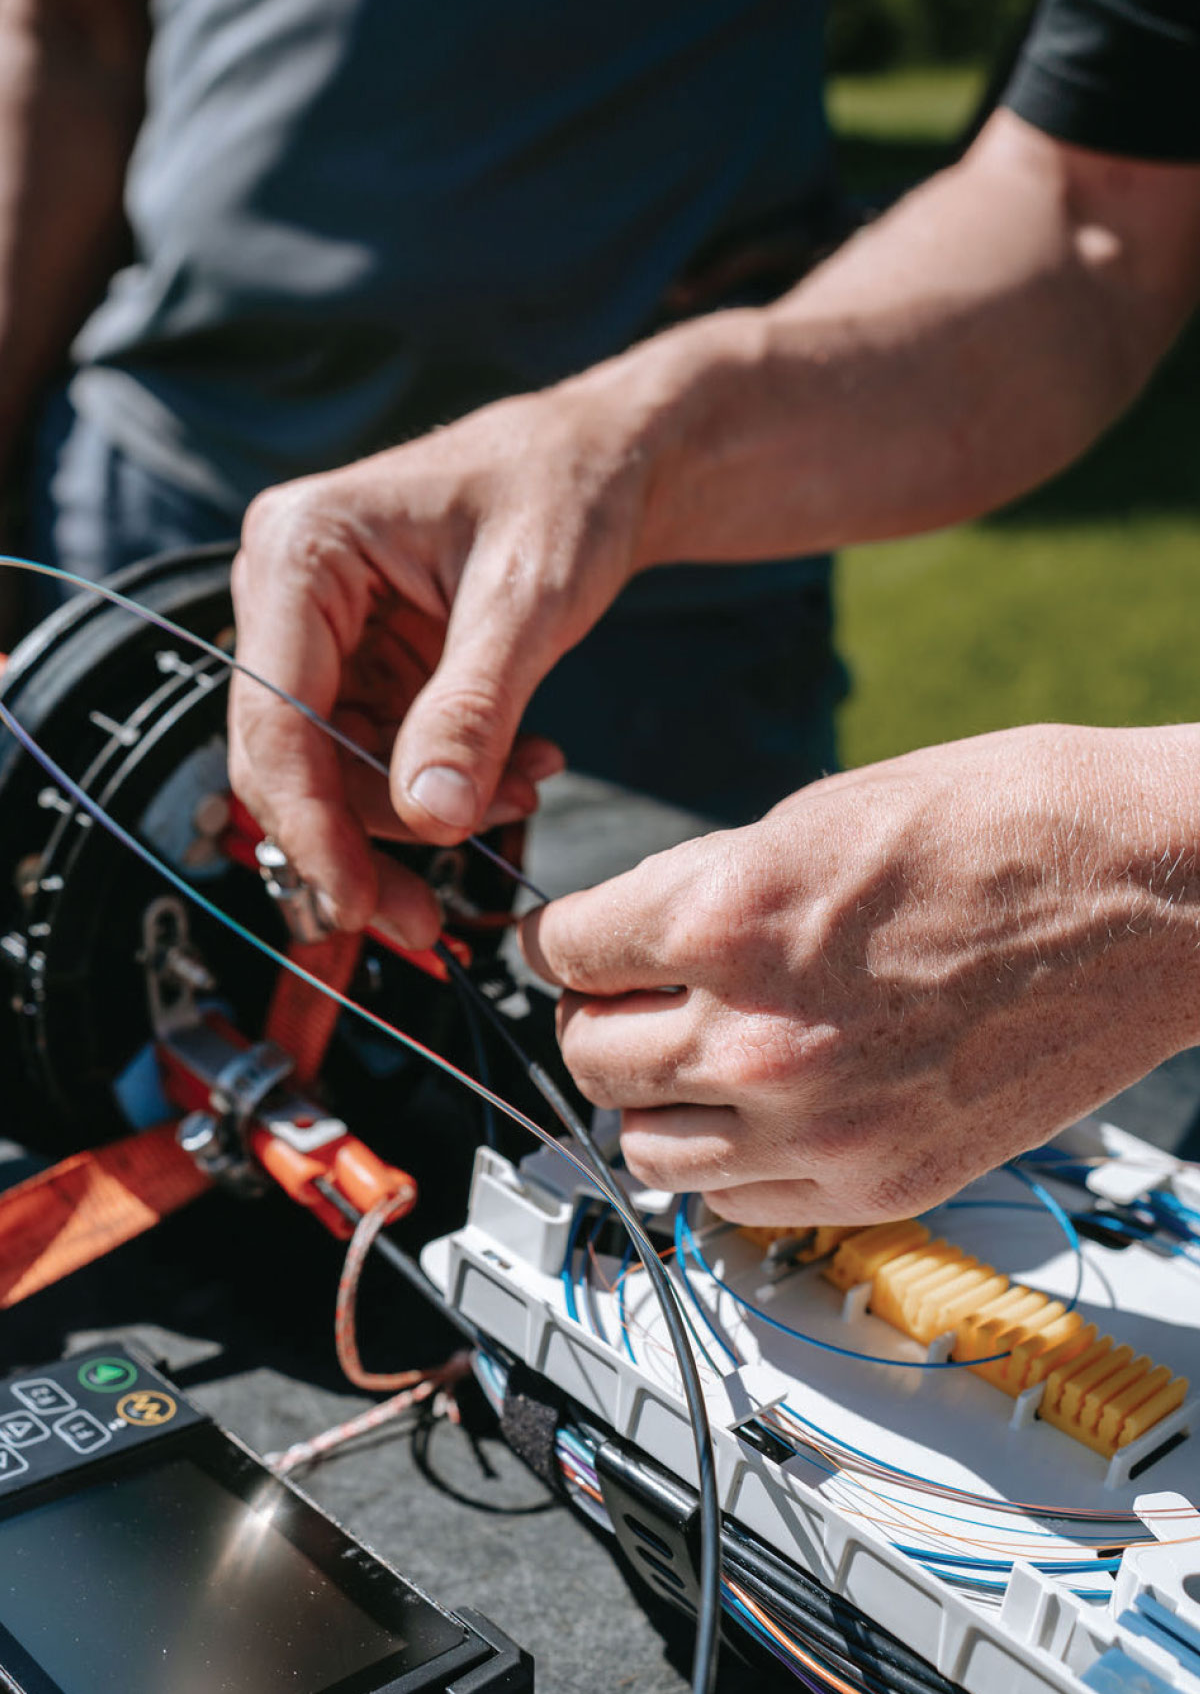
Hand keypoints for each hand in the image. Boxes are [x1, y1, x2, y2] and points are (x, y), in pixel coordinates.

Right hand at [228, 376, 658, 943]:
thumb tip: (433, 822)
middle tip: (431, 919)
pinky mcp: (365, 660)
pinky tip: (520, 768)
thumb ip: (474, 709)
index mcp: (300, 549)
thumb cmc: (569, 491)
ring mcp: (324, 630)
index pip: (276, 717)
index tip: (363, 906)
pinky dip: (448, 782)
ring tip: (525, 788)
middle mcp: (289, 590)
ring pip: (339, 770)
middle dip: (368, 839)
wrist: (610, 460)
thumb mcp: (529, 601)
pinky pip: (382, 755)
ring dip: (426, 810)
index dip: (313, 826)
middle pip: (292, 757)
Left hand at [522, 725, 1199, 1223]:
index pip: (566, 951)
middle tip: (628, 998)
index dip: (567, 939)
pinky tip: (758, 1115)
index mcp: (729, 916)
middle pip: (588, 1057)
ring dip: (650, 1102)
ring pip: (644, 1150)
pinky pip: (736, 1207)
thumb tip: (639, 928)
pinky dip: (726, 1166)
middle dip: (597, 1018)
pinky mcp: (882, 1182)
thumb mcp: (822, 812)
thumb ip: (709, 884)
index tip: (579, 943)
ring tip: (689, 1062)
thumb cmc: (1011, 826)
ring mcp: (819, 1126)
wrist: (1157, 894)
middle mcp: (757, 1035)